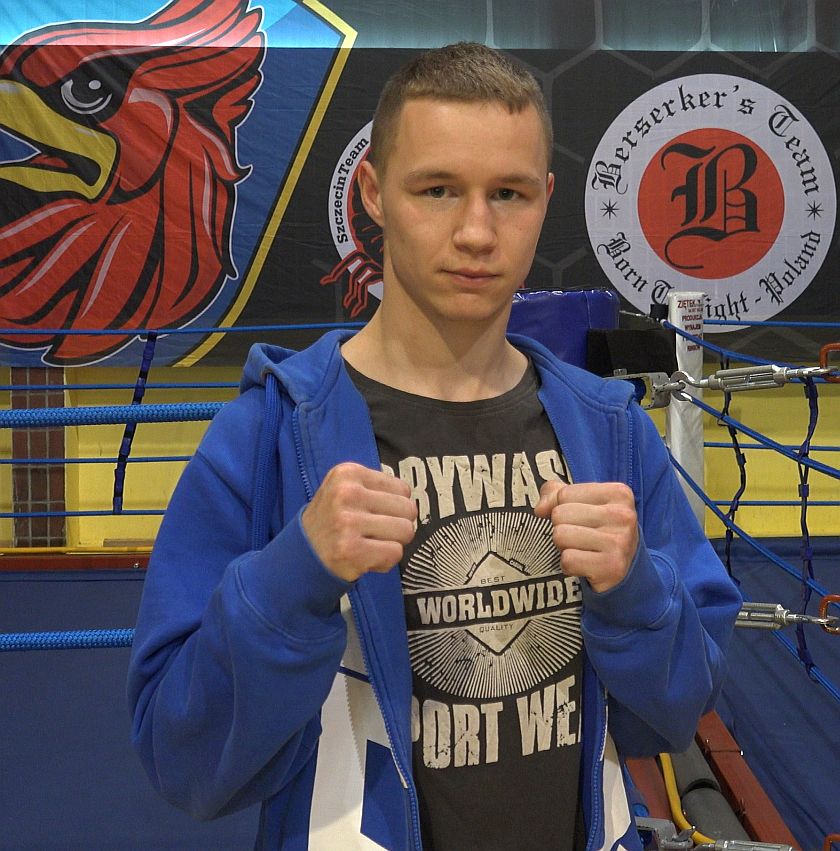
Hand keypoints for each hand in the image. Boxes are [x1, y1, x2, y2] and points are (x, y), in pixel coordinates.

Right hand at [301, 462, 417, 581]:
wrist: (302, 554)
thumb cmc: (333, 520)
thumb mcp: (346, 489)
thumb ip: (378, 488)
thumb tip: (413, 500)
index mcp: (348, 473)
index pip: (403, 489)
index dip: (393, 506)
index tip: (372, 514)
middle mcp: (347, 493)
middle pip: (408, 509)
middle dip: (398, 524)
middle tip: (374, 532)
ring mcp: (348, 522)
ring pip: (406, 531)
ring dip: (393, 543)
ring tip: (370, 544)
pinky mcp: (351, 550)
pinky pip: (395, 553)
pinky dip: (385, 561)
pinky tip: (365, 557)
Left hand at [534, 481, 638, 592]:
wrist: (626, 567)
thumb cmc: (600, 529)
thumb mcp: (582, 502)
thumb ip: (555, 494)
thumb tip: (540, 509)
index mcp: (618, 493)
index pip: (565, 494)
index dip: (563, 508)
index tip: (582, 519)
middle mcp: (623, 515)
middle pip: (560, 514)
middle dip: (563, 528)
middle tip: (582, 537)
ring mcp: (620, 542)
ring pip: (561, 536)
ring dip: (564, 546)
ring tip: (583, 549)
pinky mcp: (612, 567)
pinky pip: (568, 560)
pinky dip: (569, 565)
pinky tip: (585, 564)